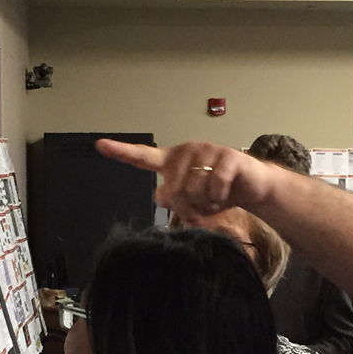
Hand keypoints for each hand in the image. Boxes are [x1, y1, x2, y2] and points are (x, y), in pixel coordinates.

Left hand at [95, 139, 276, 222]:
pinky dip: (220, 198)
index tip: (100, 145)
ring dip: (205, 205)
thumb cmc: (217, 193)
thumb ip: (173, 200)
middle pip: (173, 190)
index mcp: (173, 161)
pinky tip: (226, 194)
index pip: (143, 157)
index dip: (121, 152)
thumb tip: (162, 196)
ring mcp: (207, 150)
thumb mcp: (192, 201)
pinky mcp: (228, 156)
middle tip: (201, 208)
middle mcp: (187, 151)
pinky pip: (215, 187)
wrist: (252, 187)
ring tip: (214, 201)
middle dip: (188, 207)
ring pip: (194, 190)